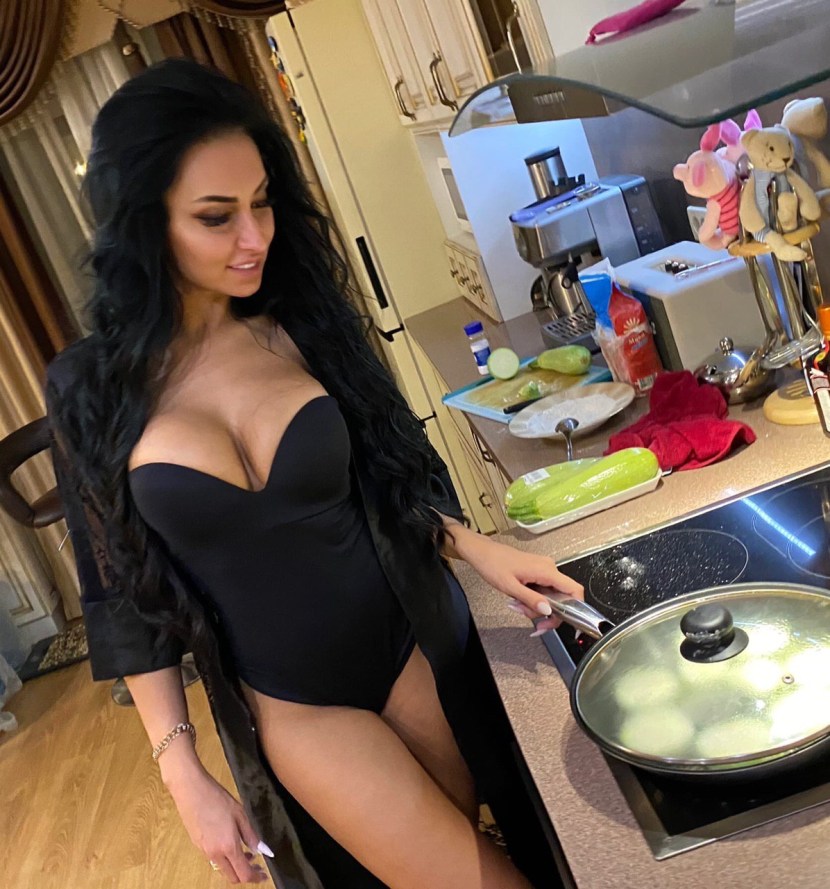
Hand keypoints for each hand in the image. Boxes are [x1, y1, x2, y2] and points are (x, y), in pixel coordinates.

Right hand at [168, 767, 269, 883]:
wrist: (191, 791)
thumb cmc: (217, 798)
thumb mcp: (239, 813)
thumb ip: (250, 834)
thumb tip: (260, 850)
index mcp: (228, 846)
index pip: (243, 874)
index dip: (255, 877)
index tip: (264, 875)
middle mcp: (215, 854)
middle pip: (232, 877)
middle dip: (246, 875)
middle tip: (257, 865)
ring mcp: (204, 851)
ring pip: (222, 869)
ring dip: (235, 866)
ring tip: (246, 852)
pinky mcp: (198, 846)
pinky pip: (214, 859)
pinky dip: (225, 859)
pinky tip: (230, 844)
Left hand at [459, 533, 583, 634]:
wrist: (482, 552)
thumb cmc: (493, 564)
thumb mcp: (510, 587)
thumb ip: (531, 600)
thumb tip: (548, 611)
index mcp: (546, 570)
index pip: (574, 590)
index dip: (577, 609)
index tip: (568, 624)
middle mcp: (549, 569)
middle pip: (561, 598)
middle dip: (545, 612)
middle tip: (528, 617)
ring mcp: (544, 570)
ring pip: (550, 597)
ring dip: (535, 606)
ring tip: (517, 604)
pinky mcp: (538, 572)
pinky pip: (543, 591)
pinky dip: (532, 599)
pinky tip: (518, 599)